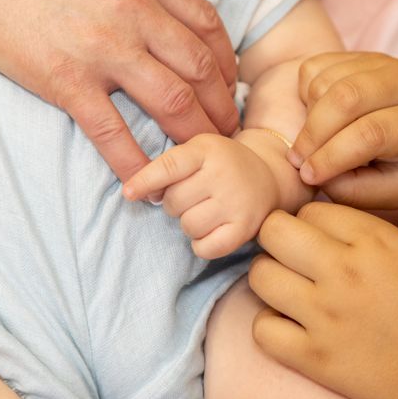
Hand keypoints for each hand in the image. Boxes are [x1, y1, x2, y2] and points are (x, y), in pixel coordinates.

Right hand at [0, 0, 237, 181]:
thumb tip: (180, 21)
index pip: (208, 28)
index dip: (227, 63)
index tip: (229, 83)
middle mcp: (133, 11)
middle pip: (199, 70)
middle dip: (222, 106)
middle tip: (228, 128)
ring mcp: (102, 48)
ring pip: (172, 102)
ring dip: (196, 134)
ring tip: (204, 152)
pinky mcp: (67, 80)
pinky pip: (112, 131)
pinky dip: (134, 160)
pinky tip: (146, 178)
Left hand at [122, 134, 278, 258]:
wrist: (269, 176)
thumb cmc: (222, 164)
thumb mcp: (198, 151)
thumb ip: (168, 166)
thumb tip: (139, 194)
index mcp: (207, 150)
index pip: (169, 167)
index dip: (145, 181)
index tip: (128, 193)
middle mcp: (223, 174)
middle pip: (173, 202)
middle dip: (176, 203)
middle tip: (193, 197)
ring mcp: (236, 202)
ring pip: (188, 226)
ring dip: (190, 224)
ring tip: (205, 211)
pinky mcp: (245, 228)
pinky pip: (206, 248)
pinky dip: (202, 244)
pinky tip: (211, 230)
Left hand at [249, 202, 397, 398]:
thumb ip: (366, 234)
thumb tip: (323, 226)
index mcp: (374, 241)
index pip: (311, 209)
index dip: (310, 220)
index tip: (317, 236)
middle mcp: (343, 271)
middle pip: (274, 231)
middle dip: (277, 236)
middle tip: (289, 253)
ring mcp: (325, 315)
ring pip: (260, 275)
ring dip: (270, 277)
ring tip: (287, 287)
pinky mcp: (313, 356)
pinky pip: (262, 328)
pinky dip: (271, 325)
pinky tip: (290, 324)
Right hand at [288, 52, 397, 207]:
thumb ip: (356, 190)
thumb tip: (314, 173)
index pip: (372, 133)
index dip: (333, 156)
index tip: (309, 176)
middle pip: (346, 98)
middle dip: (312, 134)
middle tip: (298, 161)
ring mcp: (381, 62)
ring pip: (325, 82)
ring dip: (308, 118)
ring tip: (315, 143)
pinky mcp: (358, 54)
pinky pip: (314, 68)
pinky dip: (305, 96)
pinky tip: (319, 116)